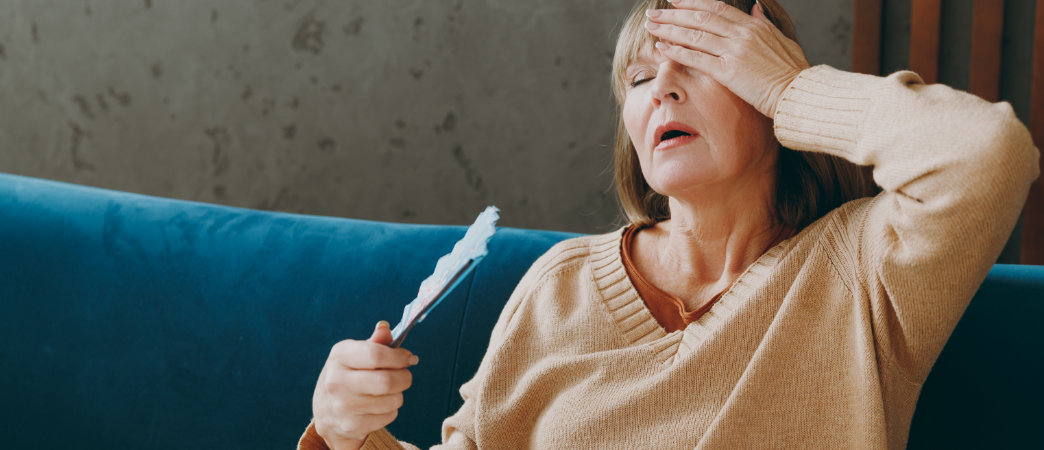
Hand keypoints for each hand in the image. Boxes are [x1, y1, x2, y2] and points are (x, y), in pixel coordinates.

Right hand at [312, 321, 417, 449]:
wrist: (326, 411)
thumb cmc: (348, 374)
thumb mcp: (355, 354)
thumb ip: (374, 342)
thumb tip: (385, 327)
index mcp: (339, 356)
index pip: (376, 355)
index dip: (399, 357)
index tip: (409, 358)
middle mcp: (337, 381)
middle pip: (386, 381)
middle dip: (404, 377)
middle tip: (405, 375)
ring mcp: (343, 406)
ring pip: (392, 400)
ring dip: (398, 394)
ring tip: (389, 390)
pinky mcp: (352, 425)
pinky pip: (389, 415)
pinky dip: (391, 409)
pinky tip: (379, 405)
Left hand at [645, 0, 809, 117]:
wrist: (799, 93)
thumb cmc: (794, 72)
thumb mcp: (783, 40)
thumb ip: (765, 23)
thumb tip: (755, 8)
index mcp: (754, 26)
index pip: (717, 8)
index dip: (693, 2)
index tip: (675, 1)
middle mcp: (742, 34)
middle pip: (700, 18)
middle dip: (674, 14)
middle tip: (654, 14)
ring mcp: (734, 51)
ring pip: (695, 35)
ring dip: (669, 29)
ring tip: (651, 27)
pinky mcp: (728, 72)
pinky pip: (696, 58)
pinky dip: (677, 51)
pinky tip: (662, 48)